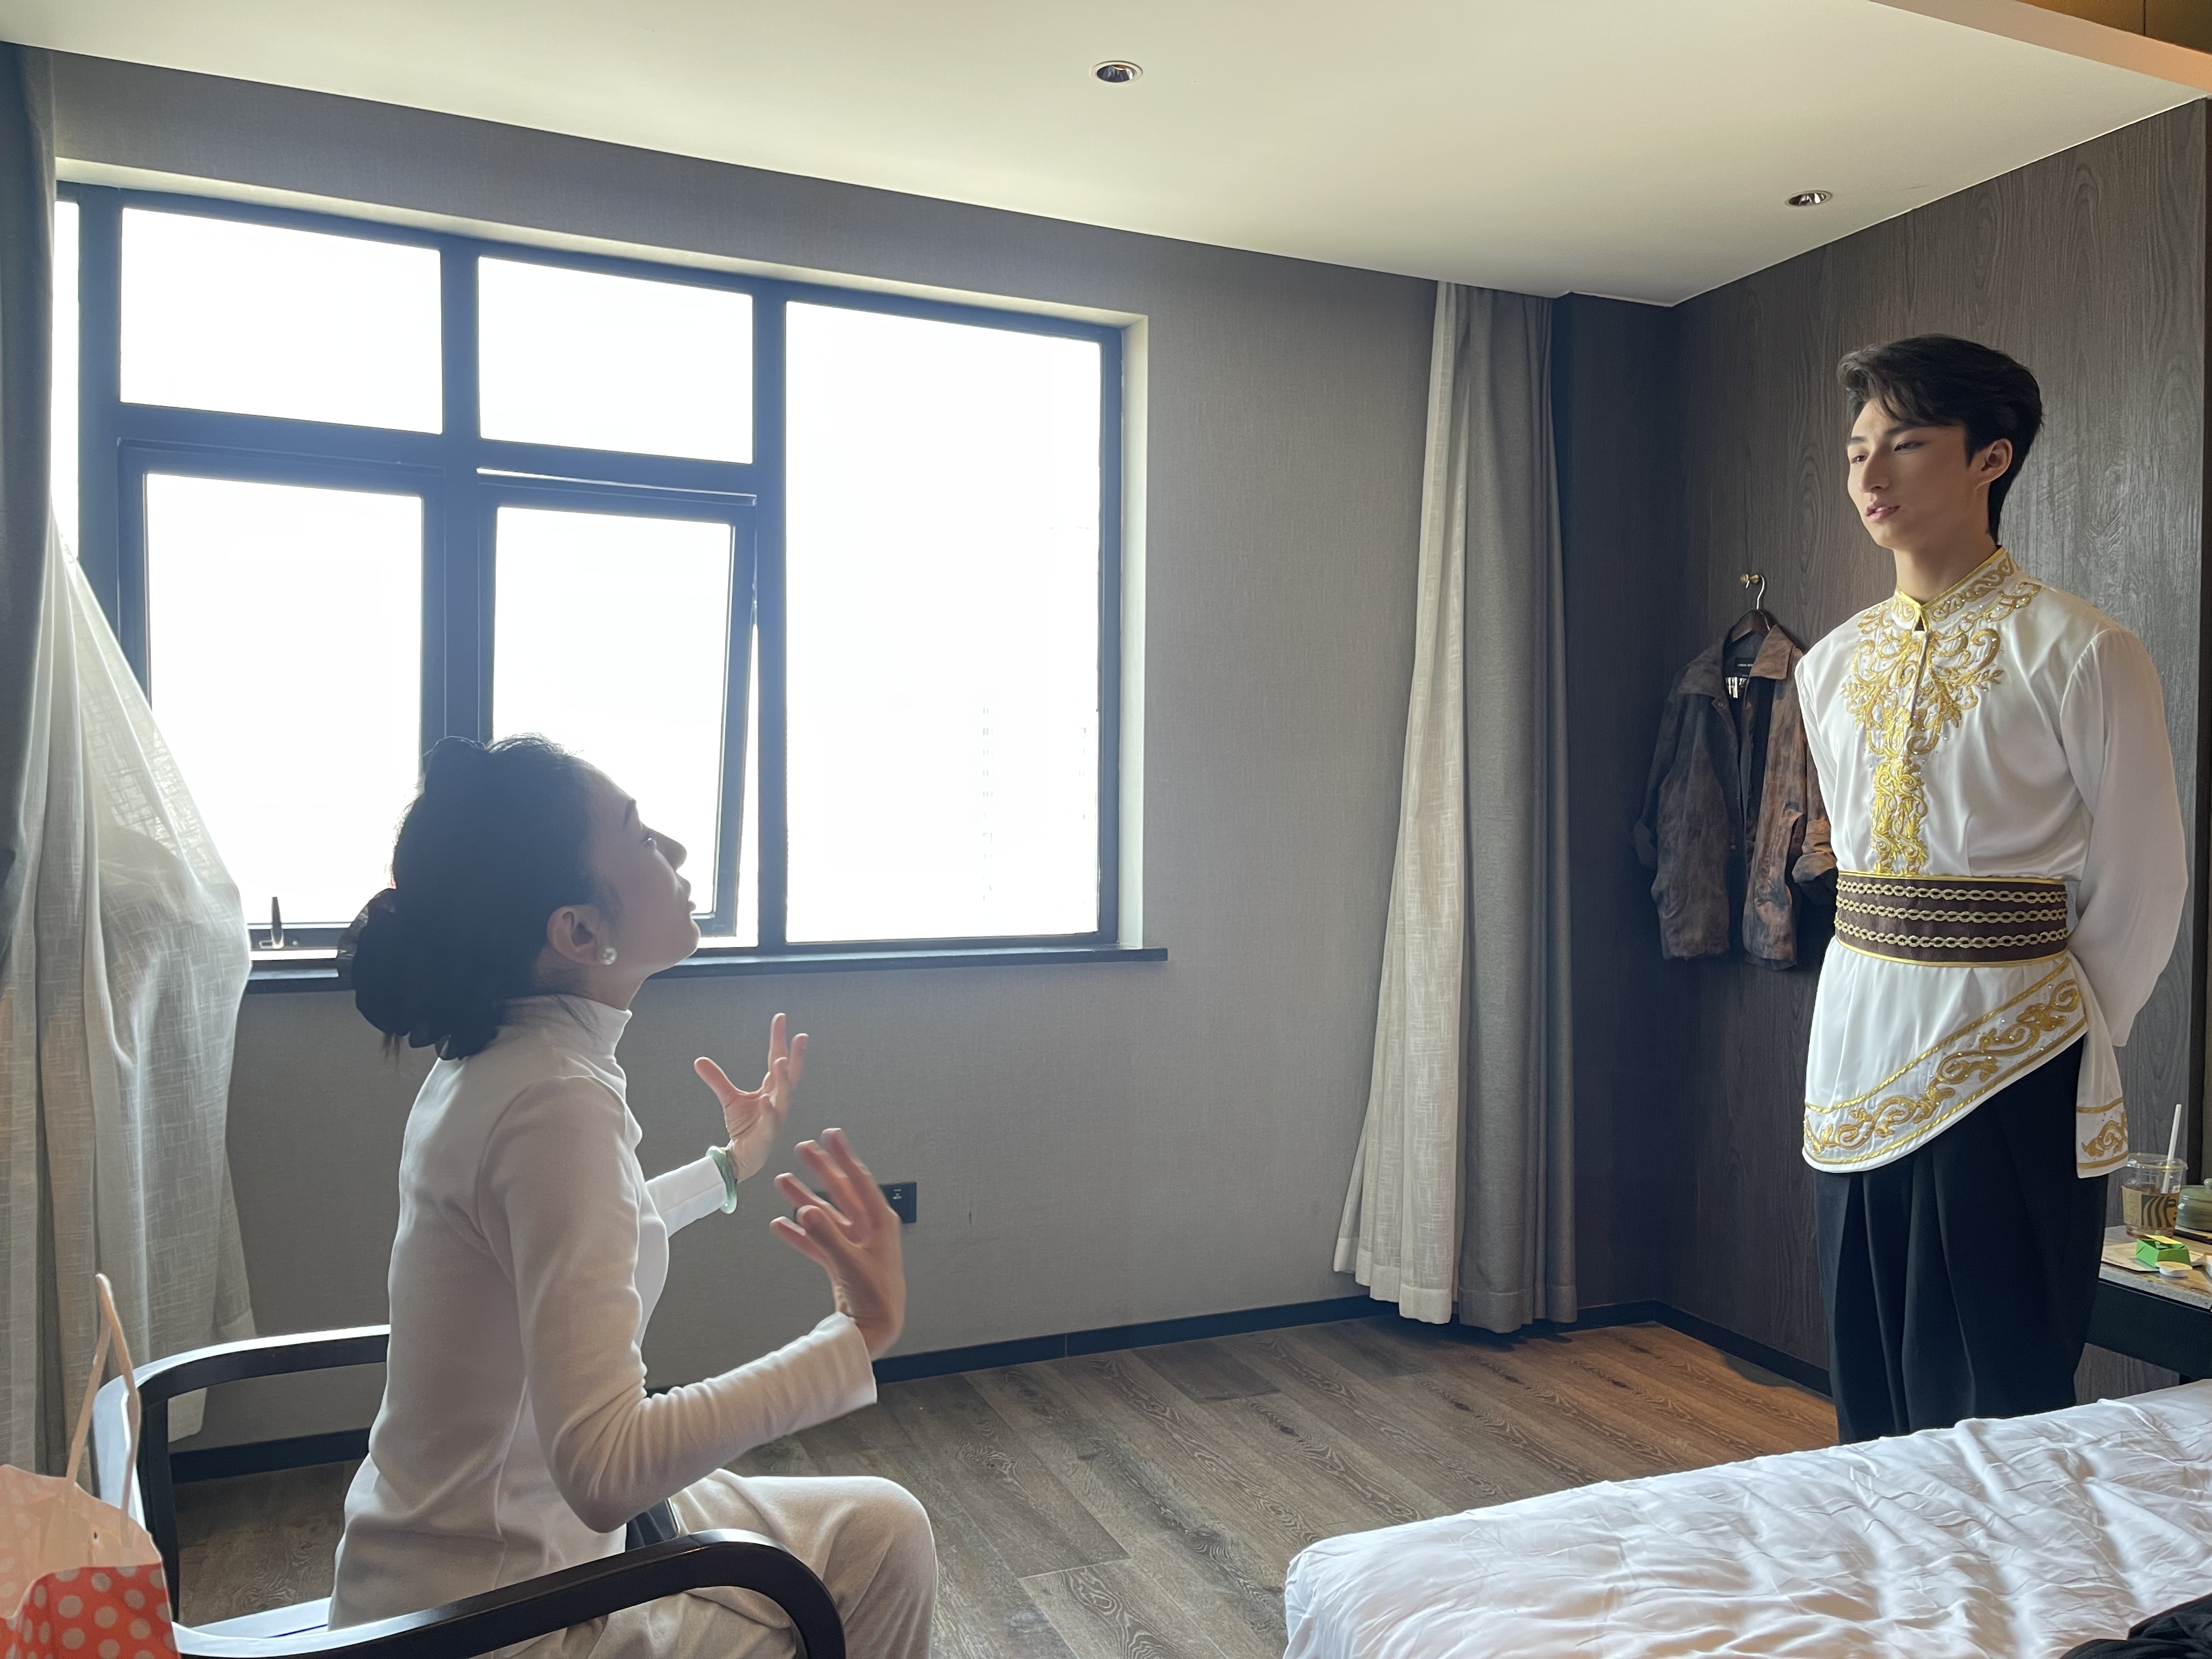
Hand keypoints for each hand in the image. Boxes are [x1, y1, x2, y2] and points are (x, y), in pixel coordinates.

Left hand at [693, 1013, 806, 1181]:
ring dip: (784, 1079)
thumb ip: (717, 1079)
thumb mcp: (729, 1099)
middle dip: (797, 1056)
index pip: (776, 1059)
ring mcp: (777, 1117)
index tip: (780, 1018)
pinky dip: (770, 1110)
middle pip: (790, 1075)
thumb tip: (699, 1060)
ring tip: (781, 1061)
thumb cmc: (744, 1128)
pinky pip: (772, 1120)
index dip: (778, 1039)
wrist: (742, 1157)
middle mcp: (779, 1100)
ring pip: (785, 1095)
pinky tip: (766, 1099)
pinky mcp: (769, 1134)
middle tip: (801, 1036)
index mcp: (772, 1089)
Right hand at [771, 1129, 905, 1358]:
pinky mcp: (839, 1261)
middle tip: (803, 1149)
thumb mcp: (850, 1263)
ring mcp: (852, 1244)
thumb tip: (805, 1209)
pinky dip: (799, 1233)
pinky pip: (816, 1241)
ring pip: (825, 1215)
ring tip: (783, 1180)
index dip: (844, 1157)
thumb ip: (826, 1236)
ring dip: (804, 1198)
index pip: (859, 1181)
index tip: (831, 1136)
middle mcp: (867, 1229)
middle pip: (840, 1192)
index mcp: (880, 1223)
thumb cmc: (876, 1297)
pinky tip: (780, 1224)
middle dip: (821, 1170)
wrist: (876, 1330)